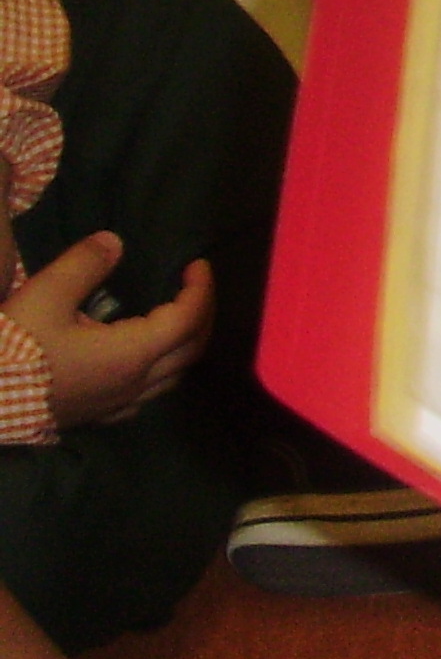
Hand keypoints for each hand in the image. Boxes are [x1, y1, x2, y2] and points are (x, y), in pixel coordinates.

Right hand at [4, 236, 212, 425]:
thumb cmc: (13, 351)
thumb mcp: (44, 296)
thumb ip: (83, 265)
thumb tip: (114, 242)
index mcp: (131, 354)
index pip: (189, 319)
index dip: (200, 288)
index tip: (196, 263)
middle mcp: (134, 384)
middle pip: (192, 348)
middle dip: (203, 313)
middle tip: (194, 284)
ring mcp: (117, 405)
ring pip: (174, 375)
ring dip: (186, 342)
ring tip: (177, 314)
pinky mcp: (98, 416)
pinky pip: (149, 393)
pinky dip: (163, 368)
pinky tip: (144, 356)